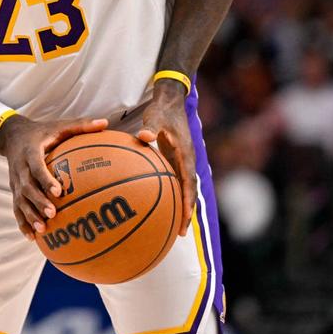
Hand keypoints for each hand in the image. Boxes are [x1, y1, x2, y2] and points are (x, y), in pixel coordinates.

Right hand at [0, 115, 107, 239]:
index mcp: (31, 151)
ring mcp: (15, 181)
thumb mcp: (59, 125)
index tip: (58, 192)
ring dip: (30, 216)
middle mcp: (20, 167)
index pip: (36, 166)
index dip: (45, 179)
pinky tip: (32, 238)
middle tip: (52, 214)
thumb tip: (105, 123)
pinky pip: (16, 208)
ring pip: (20, 201)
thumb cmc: (42, 131)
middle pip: (26, 187)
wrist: (12, 135)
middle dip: (38, 202)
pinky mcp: (13, 190)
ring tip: (43, 230)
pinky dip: (22, 223)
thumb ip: (81, 125)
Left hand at [138, 81, 196, 235]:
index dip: (188, 202)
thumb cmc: (162, 109)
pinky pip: (174, 181)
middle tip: (180, 233)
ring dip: (180, 207)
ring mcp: (182, 161)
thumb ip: (150, 128)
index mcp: (186, 154)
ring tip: (173, 227)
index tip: (185, 218)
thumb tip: (143, 138)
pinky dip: (171, 195)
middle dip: (186, 213)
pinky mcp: (174, 159)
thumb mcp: (155, 117)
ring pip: (184, 188)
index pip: (189, 184)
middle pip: (189, 192)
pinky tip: (158, 205)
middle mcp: (187, 161)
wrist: (171, 100)